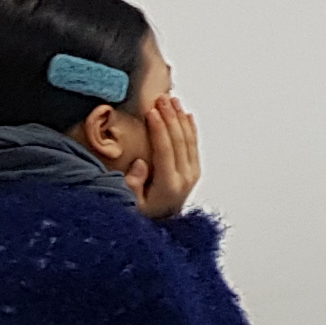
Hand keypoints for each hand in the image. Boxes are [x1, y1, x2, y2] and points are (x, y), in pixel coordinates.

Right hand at [134, 95, 201, 218]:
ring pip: (189, 140)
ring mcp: (192, 174)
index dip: (160, 129)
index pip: (165, 151)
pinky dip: (190, 127)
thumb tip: (140, 164)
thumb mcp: (131, 206)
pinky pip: (194, 145)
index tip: (152, 111)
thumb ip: (133, 186)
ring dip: (180, 118)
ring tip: (172, 100)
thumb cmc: (143, 214)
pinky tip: (186, 114)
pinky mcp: (194, 171)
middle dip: (170, 117)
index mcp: (169, 186)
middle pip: (179, 141)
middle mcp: (185, 178)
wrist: (163, 226)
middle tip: (161, 98)